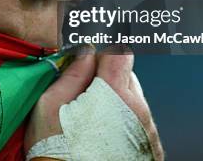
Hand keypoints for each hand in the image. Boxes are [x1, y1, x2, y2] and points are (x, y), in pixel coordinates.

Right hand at [24, 48, 163, 159]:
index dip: (104, 54)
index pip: (121, 55)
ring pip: (134, 102)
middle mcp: (138, 111)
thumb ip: (73, 74)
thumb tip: (85, 53)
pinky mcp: (150, 150)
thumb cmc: (56, 150)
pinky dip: (125, 125)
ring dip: (117, 104)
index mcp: (114, 94)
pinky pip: (140, 125)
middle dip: (108, 81)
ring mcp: (147, 133)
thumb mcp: (51, 105)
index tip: (92, 62)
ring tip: (93, 122)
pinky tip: (104, 136)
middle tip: (85, 97)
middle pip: (128, 78)